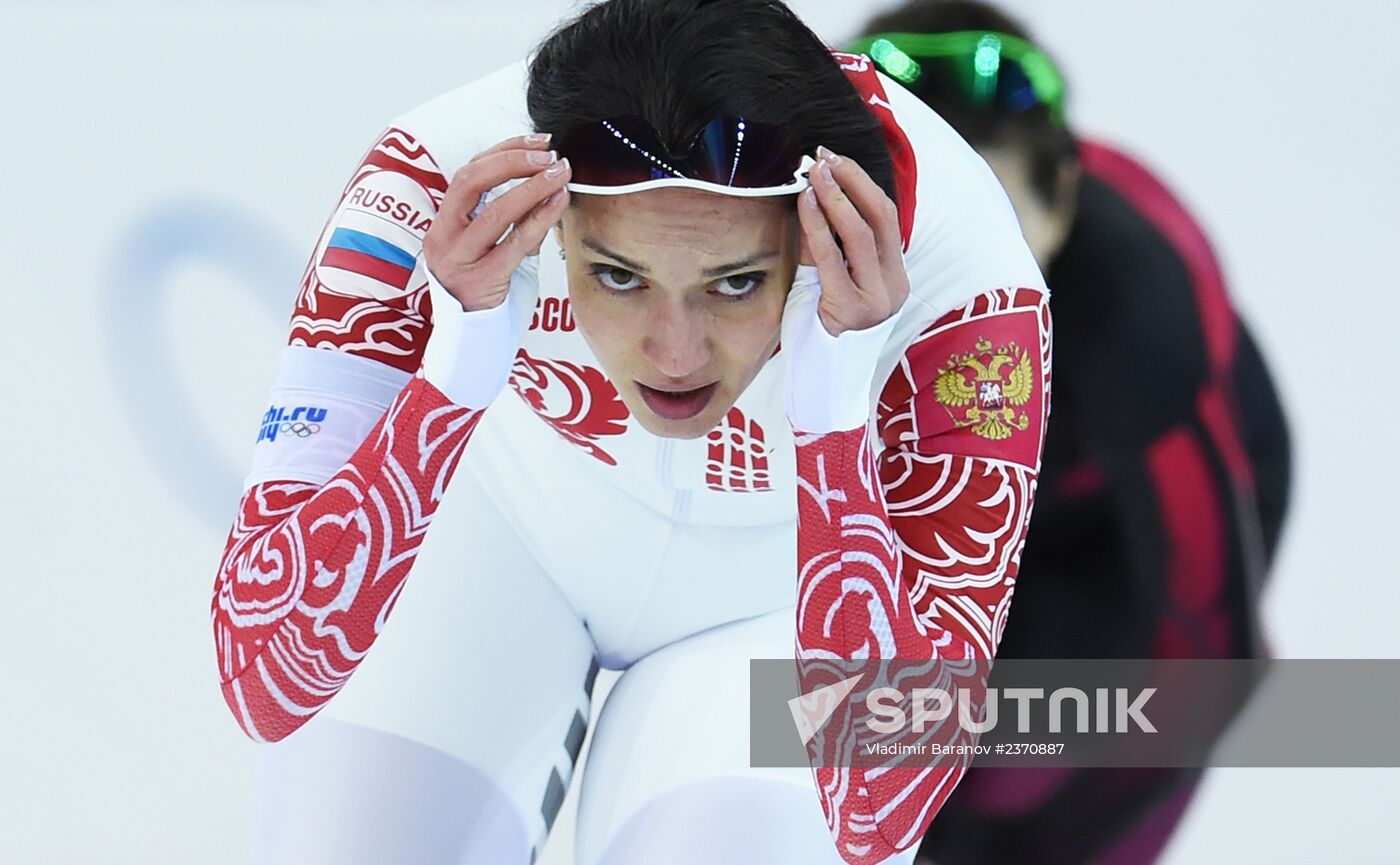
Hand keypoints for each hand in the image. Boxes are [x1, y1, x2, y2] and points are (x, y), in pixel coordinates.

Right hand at [422, 133, 571, 311]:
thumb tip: (547, 182)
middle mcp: (443, 237)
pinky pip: (514, 243)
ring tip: (560, 173)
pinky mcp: (480, 281)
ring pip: (494, 211)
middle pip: (471, 181)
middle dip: (513, 160)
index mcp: (443, 223)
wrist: (474, 340)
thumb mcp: (493, 247)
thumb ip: (511, 219)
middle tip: (549, 155)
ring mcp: (458, 260)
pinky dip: (540, 218)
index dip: (504, 150)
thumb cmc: (487, 291)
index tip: (538, 141)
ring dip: (532, 186)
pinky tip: (559, 203)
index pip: (468, 172)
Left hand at [796, 146, 909, 335]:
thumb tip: (815, 196)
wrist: (822, 385)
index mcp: (894, 277)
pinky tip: (805, 204)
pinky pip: (833, 258)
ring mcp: (875, 300)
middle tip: (824, 156)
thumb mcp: (832, 283)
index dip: (861, 183)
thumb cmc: (821, 331)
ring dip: (835, 197)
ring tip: (813, 173)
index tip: (836, 158)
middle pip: (880, 217)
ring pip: (860, 233)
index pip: (886, 217)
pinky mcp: (850, 310)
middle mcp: (892, 286)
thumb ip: (833, 248)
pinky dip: (818, 225)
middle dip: (852, 180)